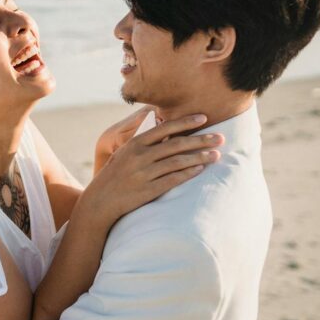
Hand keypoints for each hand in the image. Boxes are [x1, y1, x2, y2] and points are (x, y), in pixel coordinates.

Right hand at [77, 113, 223, 230]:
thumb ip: (142, 143)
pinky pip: (173, 179)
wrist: (99, 201)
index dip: (185, 122)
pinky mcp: (148, 190)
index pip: (164, 129)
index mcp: (134, 144)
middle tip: (220, 137)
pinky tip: (201, 169)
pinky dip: (188, 173)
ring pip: (177, 161)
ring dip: (200, 157)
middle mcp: (139, 157)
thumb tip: (164, 131)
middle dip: (201, 139)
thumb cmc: (113, 176)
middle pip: (176, 144)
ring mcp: (144, 173)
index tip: (204, 118)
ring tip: (216, 154)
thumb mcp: (123, 154)